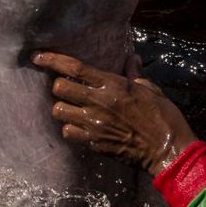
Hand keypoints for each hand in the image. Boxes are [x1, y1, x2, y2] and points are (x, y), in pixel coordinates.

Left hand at [33, 51, 197, 173]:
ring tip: (71, 108)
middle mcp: (99, 103)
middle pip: (59, 88)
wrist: (167, 149)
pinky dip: (69, 128)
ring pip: (58, 111)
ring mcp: (93, 124)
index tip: (37, 57)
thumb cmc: (164, 117)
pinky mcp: (93, 143)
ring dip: (62, 108)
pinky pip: (68, 132)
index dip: (52, 60)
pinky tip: (79, 126)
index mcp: (113, 85)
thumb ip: (135, 75)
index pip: (75, 68)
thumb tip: (132, 59)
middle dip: (59, 86)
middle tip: (66, 89)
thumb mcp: (151, 90)